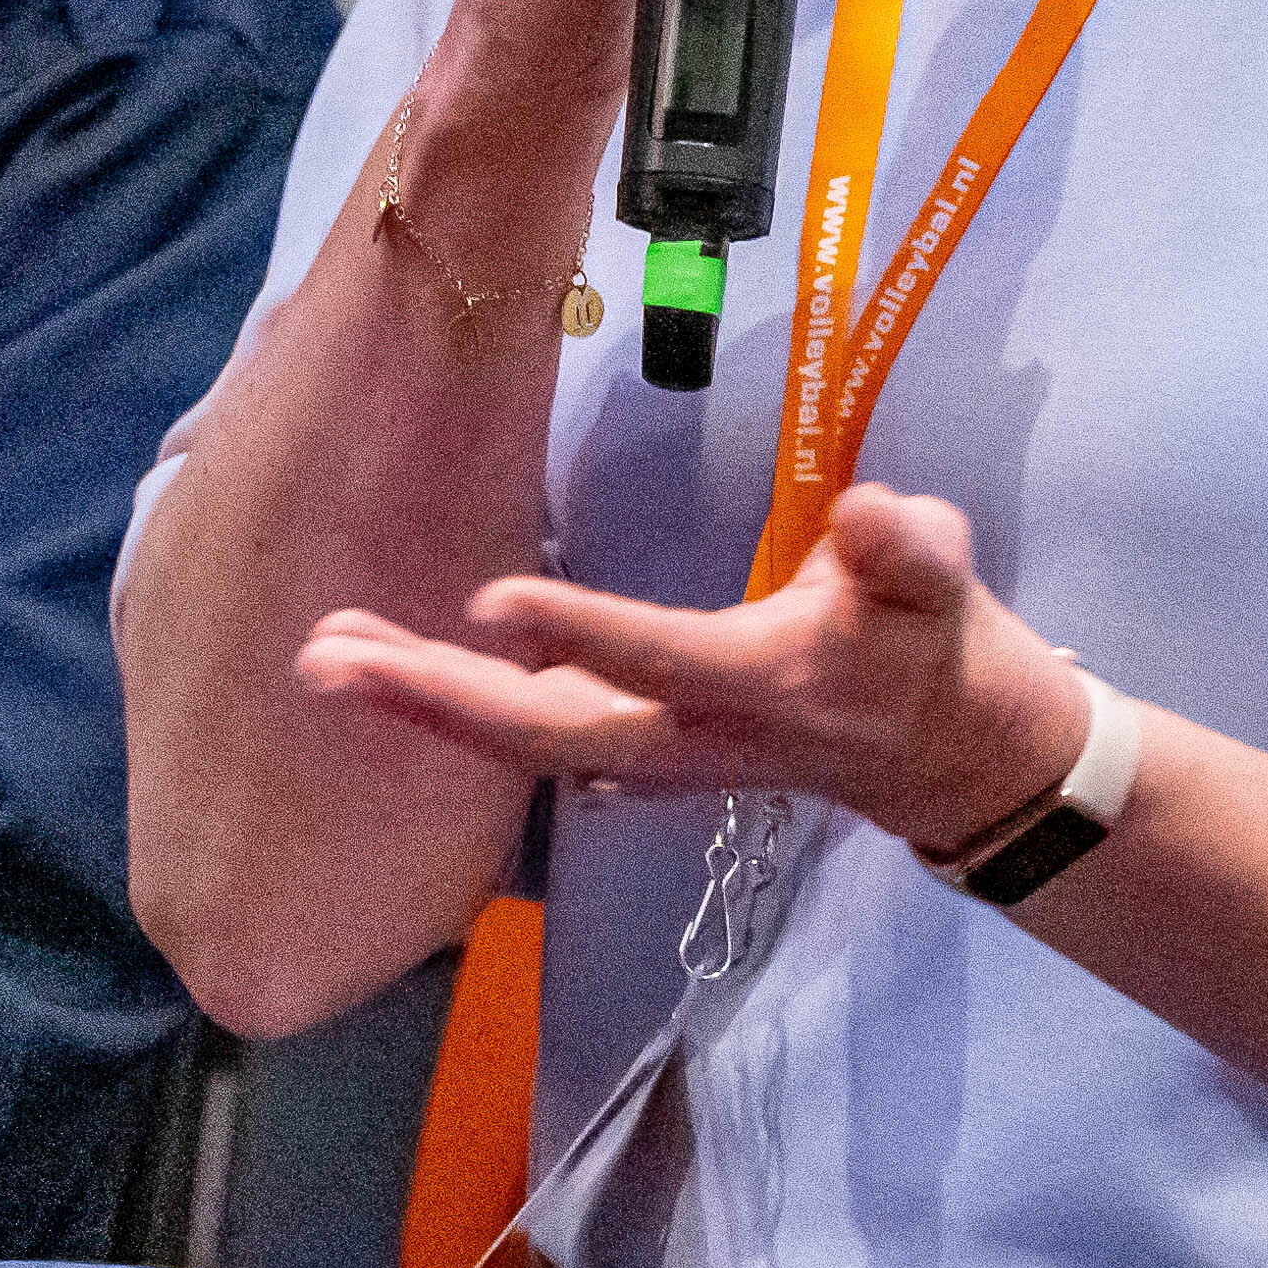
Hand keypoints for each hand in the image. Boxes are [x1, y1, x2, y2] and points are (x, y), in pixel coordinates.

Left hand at [293, 482, 1082, 861]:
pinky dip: (448, 710)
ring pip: (523, 743)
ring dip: (422, 704)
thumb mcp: (944, 583)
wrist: (941, 754)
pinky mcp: (632, 747)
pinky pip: (525, 738)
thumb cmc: (933, 645)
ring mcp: (654, 755)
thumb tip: (876, 512)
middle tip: (329, 660)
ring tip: (323, 658)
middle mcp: (690, 737)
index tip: (491, 603)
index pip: (660, 658)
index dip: (581, 635)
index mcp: (763, 685)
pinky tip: (377, 675)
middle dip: (440, 701)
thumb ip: (910, 551)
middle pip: (549, 732)